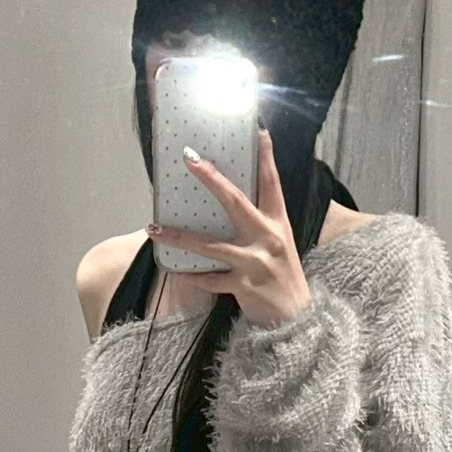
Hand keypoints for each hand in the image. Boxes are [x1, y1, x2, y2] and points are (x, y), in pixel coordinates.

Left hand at [150, 128, 311, 327]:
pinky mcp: (244, 286)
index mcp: (278, 223)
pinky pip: (211, 279)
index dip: (266, 156)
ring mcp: (256, 262)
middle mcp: (268, 238)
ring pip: (211, 246)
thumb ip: (260, 225)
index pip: (272, 183)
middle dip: (211, 178)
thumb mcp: (279, 245)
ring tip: (155, 228)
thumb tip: (233, 204)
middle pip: (236, 201)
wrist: (297, 320)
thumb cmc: (283, 278)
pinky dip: (193, 275)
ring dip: (180, 237)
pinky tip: (176, 270)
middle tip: (190, 159)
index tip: (258, 131)